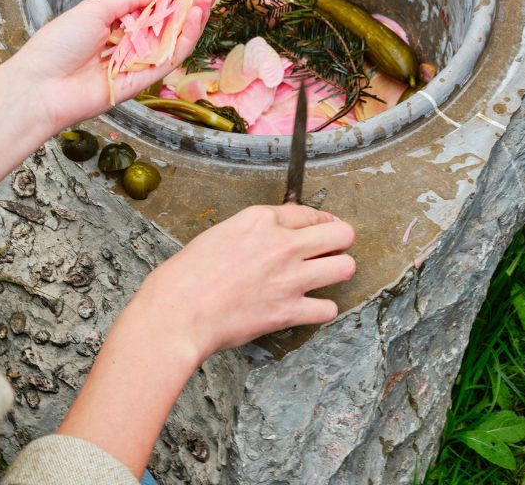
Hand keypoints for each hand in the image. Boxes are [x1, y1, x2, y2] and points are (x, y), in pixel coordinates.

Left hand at [6, 0, 220, 139]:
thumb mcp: (96, 9)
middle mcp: (129, 42)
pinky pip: (169, 58)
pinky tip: (195, 17)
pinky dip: (185, 39)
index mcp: (115, 22)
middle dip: (191, 1)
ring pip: (174, 38)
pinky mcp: (143, 80)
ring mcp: (137, 61)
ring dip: (194, 17)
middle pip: (169, 20)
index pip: (153, 4)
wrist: (41, 85)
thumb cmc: (59, 44)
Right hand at [136, 204, 355, 363]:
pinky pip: (327, 308)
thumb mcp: (222, 233)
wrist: (179, 311)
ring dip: (340, 270)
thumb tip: (273, 236)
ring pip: (345, 267)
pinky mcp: (289, 311)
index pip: (309, 213)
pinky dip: (323, 309)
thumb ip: (254, 231)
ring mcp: (290, 278)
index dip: (322, 221)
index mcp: (261, 219)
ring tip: (330, 274)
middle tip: (337, 247)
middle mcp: (282, 244)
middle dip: (342, 239)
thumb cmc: (188, 274)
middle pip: (340, 233)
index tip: (326, 227)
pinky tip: (313, 307)